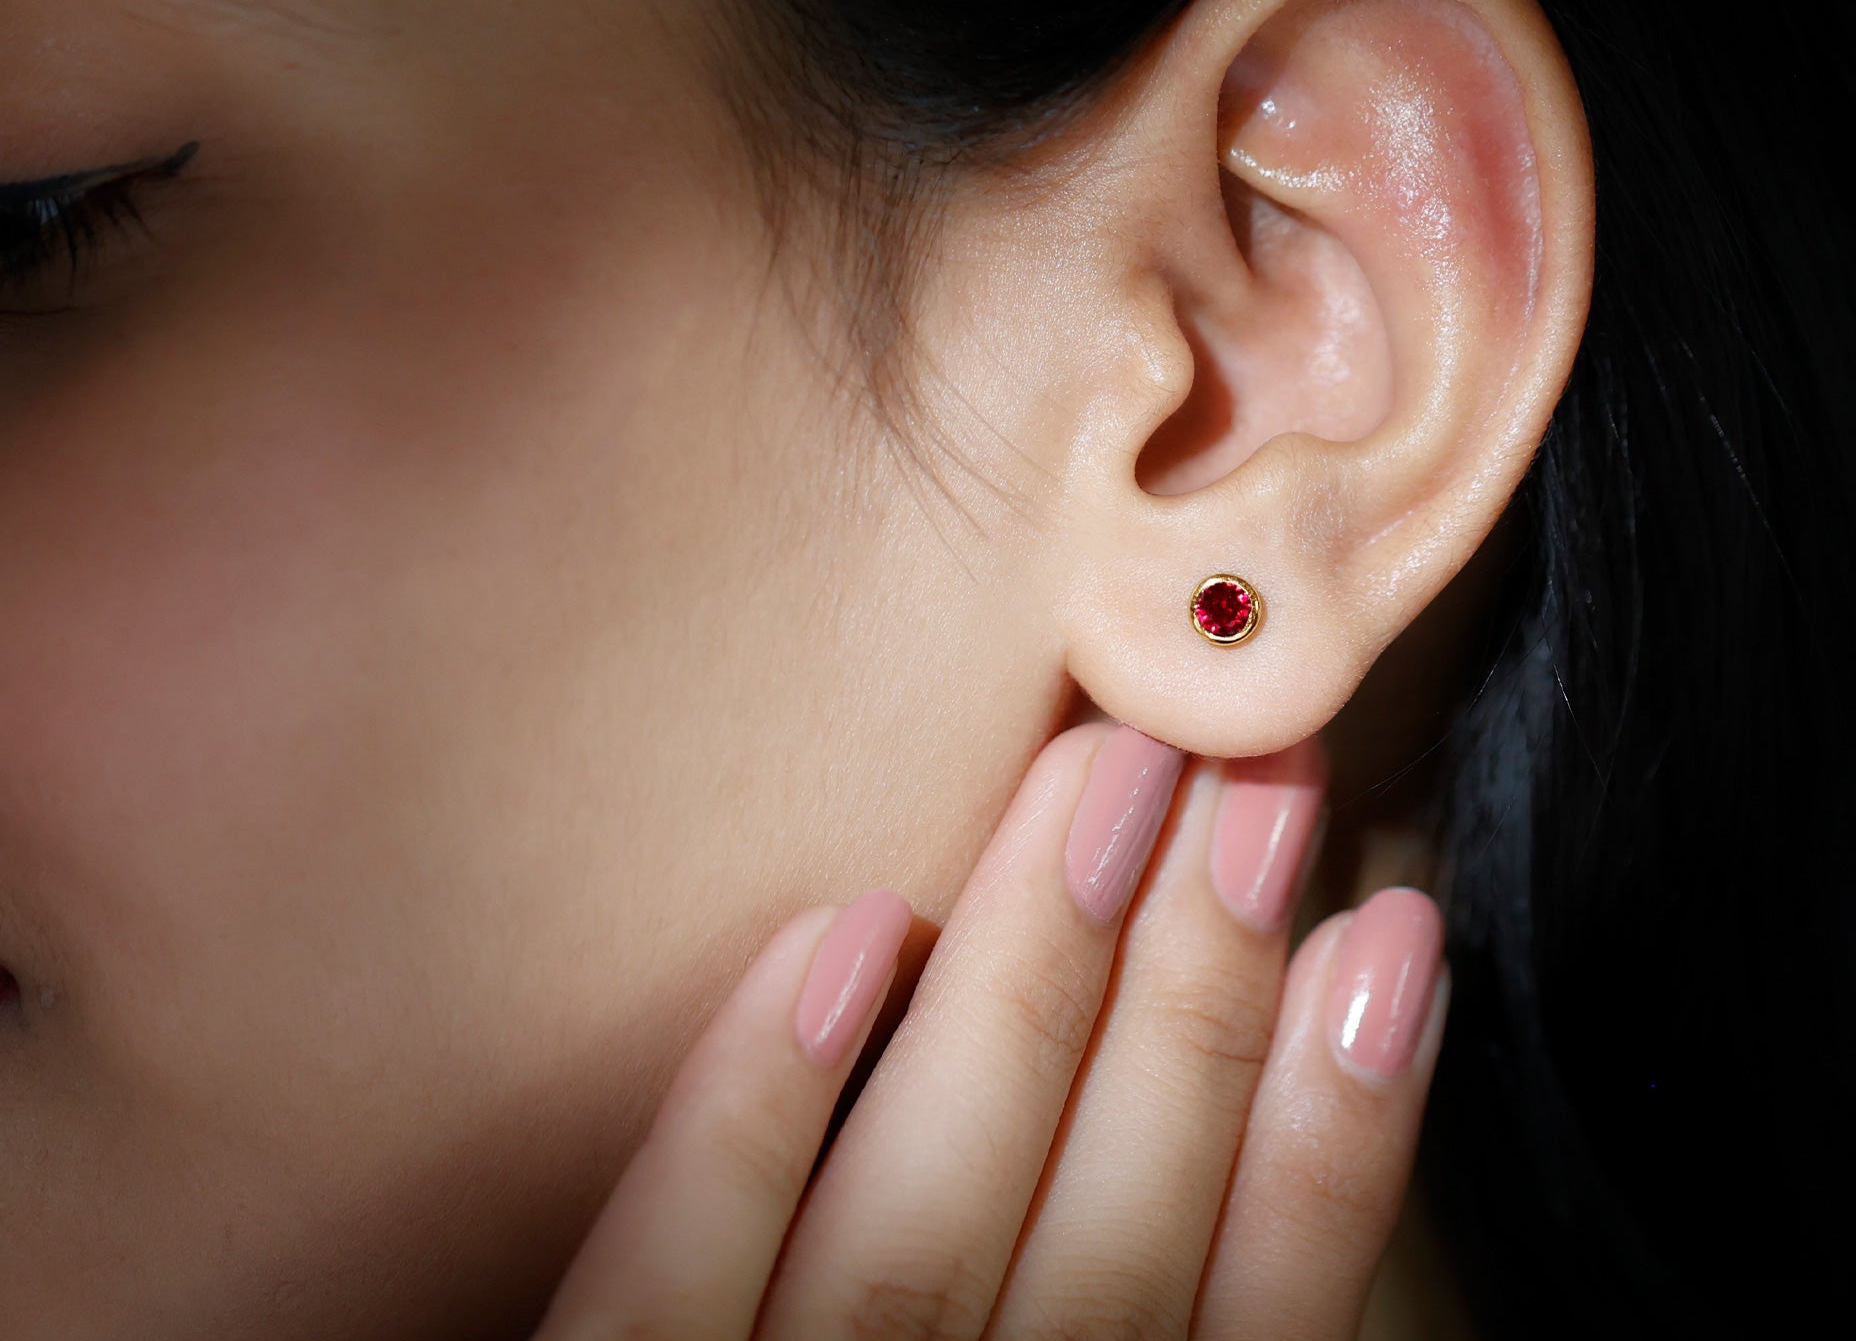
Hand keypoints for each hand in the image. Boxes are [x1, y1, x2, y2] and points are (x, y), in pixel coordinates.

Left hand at [536, 721, 1447, 1338]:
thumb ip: (1106, 1335)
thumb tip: (1214, 1161)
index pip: (1240, 1332)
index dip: (1335, 1138)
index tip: (1394, 933)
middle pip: (1102, 1249)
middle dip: (1196, 998)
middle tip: (1254, 770)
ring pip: (917, 1234)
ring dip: (1030, 993)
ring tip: (1104, 781)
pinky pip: (658, 1296)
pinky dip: (755, 1115)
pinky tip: (846, 936)